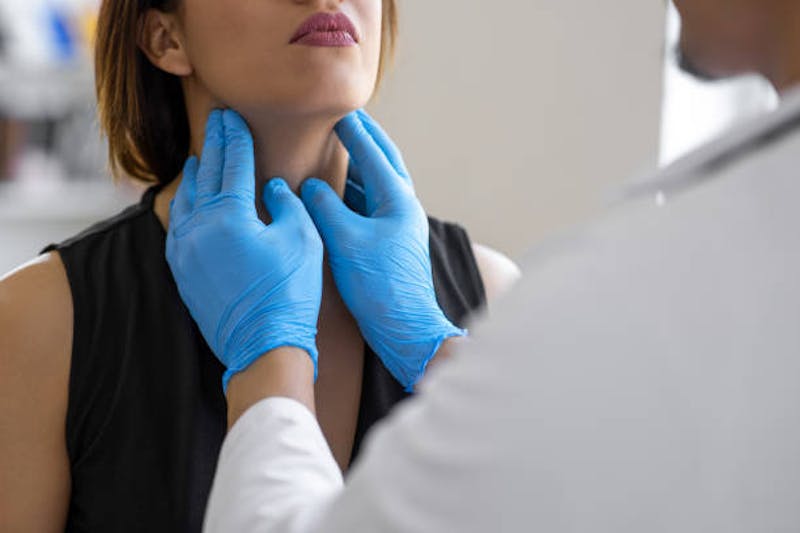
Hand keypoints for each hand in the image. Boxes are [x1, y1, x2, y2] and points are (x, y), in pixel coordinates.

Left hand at [167, 110, 322, 390]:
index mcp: (229, 217)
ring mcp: (184, 251)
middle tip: (217, 122)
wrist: (264, 348)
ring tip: (201, 157)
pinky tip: (191, 201)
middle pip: (204, 175)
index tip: (233, 115)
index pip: (232, 164)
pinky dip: (185, 205)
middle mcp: (198, 229)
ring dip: (195, 175)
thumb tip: (272, 189)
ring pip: (185, 200)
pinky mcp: (182, 271)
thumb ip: (288, 205)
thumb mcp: (302, 241)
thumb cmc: (290, 294)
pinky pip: (178, 226)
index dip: (234, 136)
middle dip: (213, 146)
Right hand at [300, 110, 465, 390]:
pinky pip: (368, 207)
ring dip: (357, 167)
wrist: (404, 327)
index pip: (372, 153)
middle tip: (346, 120)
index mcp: (397, 199)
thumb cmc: (378, 284)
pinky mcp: (389, 243)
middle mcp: (402, 207)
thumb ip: (324, 206)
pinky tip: (332, 195)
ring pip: (375, 185)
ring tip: (334, 151)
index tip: (337, 110)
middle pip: (383, 162)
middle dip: (365, 140)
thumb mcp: (345, 239)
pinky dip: (351, 195)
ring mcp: (398, 226)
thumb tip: (309, 185)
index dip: (353, 131)